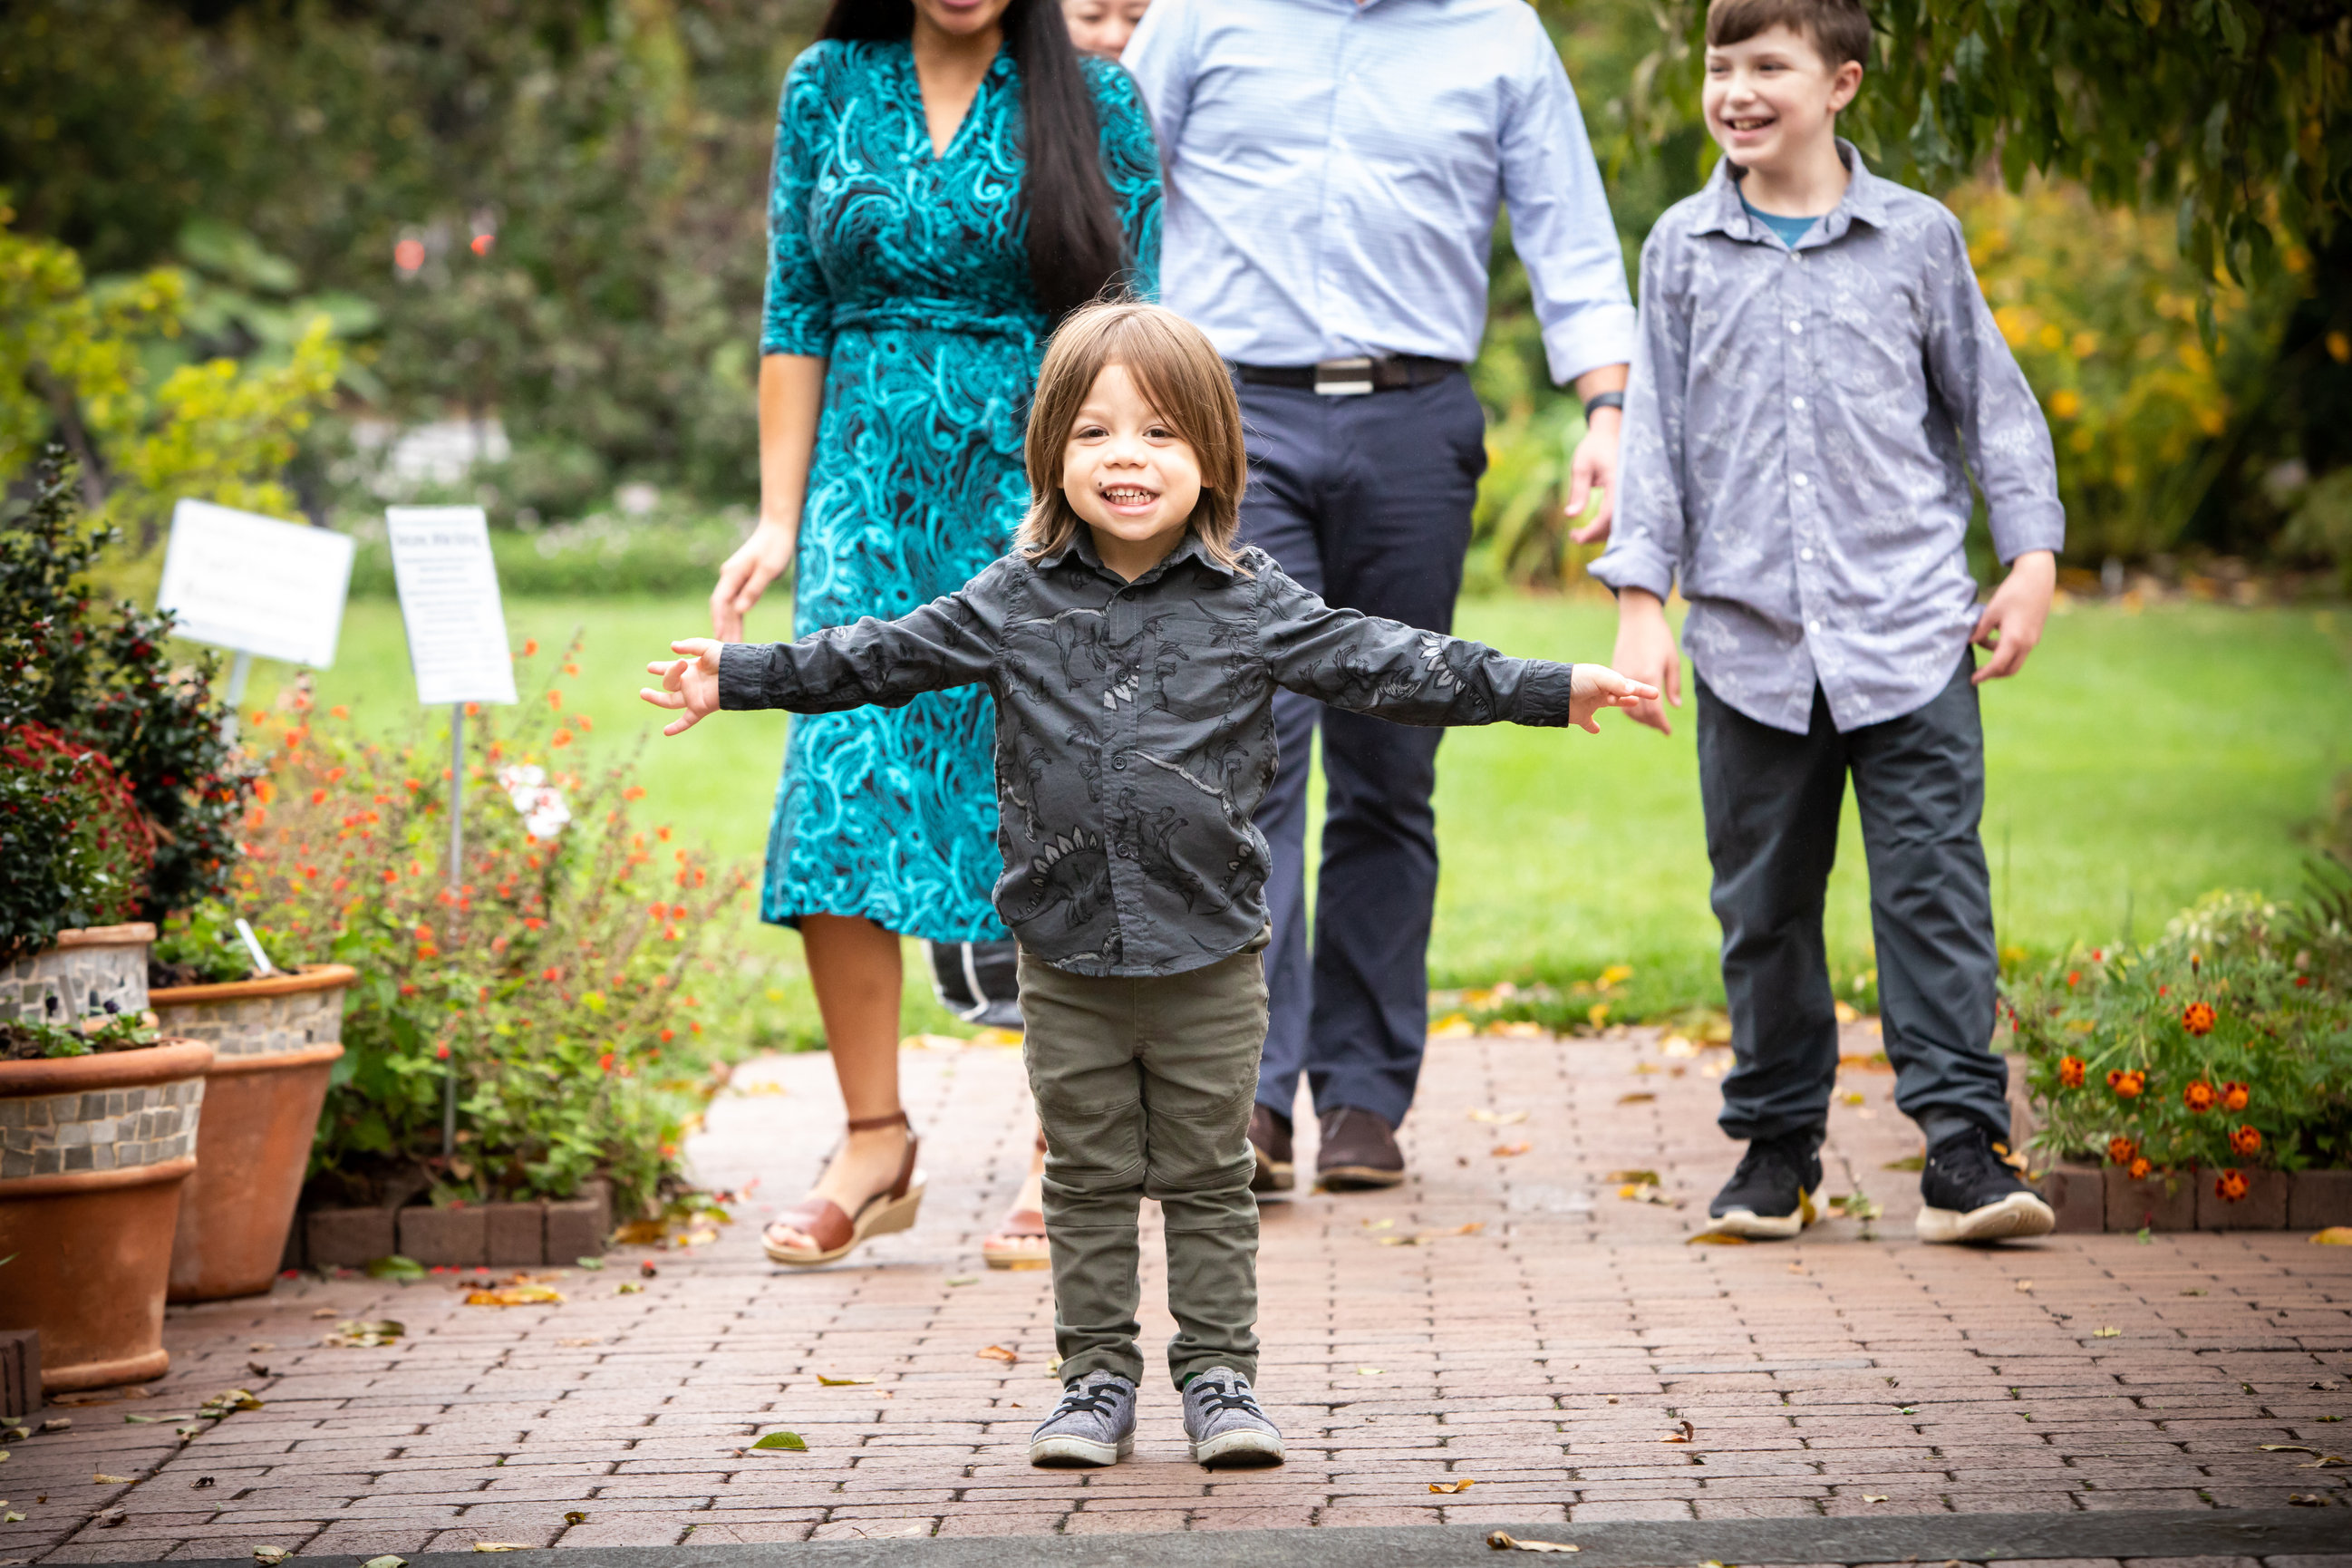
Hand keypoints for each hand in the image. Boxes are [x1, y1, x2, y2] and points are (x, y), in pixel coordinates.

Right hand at [640, 639, 725, 735]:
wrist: (738, 673)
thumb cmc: (725, 659)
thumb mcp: (707, 647)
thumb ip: (690, 645)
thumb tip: (673, 647)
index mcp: (692, 670)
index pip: (672, 670)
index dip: (661, 668)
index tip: (650, 668)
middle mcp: (691, 684)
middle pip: (669, 683)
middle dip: (662, 675)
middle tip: (651, 667)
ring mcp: (694, 697)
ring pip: (670, 701)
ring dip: (657, 698)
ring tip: (643, 693)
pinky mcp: (700, 708)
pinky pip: (687, 720)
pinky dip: (677, 727)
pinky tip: (666, 732)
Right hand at [710, 519, 795, 641]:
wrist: (777, 530)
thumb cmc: (775, 547)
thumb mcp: (768, 570)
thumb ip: (753, 590)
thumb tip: (740, 610)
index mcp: (732, 574)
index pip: (720, 601)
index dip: (718, 620)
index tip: (717, 638)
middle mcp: (729, 577)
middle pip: (722, 607)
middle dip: (723, 628)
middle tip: (723, 650)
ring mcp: (734, 579)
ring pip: (729, 606)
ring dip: (729, 625)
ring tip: (729, 646)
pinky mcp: (742, 581)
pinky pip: (736, 602)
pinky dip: (736, 617)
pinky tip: (736, 631)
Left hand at [1565, 405, 1620, 544]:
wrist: (1612, 432)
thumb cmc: (1594, 447)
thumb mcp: (1581, 466)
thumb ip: (1578, 490)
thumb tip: (1570, 515)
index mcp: (1619, 481)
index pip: (1609, 514)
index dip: (1593, 531)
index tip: (1575, 537)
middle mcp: (1631, 490)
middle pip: (1618, 524)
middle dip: (1596, 536)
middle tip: (1574, 537)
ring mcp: (1634, 494)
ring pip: (1622, 524)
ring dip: (1602, 534)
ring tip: (1578, 535)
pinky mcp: (1632, 497)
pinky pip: (1623, 517)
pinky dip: (1608, 527)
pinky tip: (1591, 528)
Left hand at [1569, 663, 1660, 733]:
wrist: (1553, 692)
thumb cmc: (1577, 680)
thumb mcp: (1599, 678)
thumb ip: (1616, 684)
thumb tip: (1632, 692)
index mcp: (1605, 680)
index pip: (1628, 685)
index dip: (1642, 689)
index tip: (1656, 693)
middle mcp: (1599, 690)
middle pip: (1622, 693)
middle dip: (1635, 694)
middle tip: (1652, 695)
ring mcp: (1590, 703)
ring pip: (1609, 703)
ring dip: (1621, 703)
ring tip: (1632, 704)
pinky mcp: (1581, 716)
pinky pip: (1589, 723)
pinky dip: (1592, 727)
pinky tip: (1597, 730)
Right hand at [1609, 587, 1683, 733]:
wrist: (1637, 619)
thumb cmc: (1659, 637)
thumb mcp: (1672, 660)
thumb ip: (1673, 685)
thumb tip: (1675, 706)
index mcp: (1649, 677)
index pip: (1653, 711)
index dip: (1661, 724)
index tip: (1668, 732)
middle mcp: (1631, 680)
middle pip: (1638, 713)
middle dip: (1650, 723)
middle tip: (1661, 727)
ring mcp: (1619, 676)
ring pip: (1624, 707)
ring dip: (1637, 718)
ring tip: (1650, 720)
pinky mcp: (1613, 672)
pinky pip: (1616, 697)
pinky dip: (1626, 707)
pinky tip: (1635, 707)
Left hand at [1970, 550, 2054, 683]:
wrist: (2037, 577)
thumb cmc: (2013, 592)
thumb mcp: (1991, 612)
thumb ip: (1980, 630)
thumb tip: (1971, 642)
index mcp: (2015, 640)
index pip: (1997, 665)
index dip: (1984, 674)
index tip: (1973, 680)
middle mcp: (2027, 643)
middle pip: (2010, 669)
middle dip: (1993, 673)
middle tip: (1978, 673)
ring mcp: (2033, 639)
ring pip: (2015, 659)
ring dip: (1998, 657)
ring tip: (1981, 641)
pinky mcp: (2035, 633)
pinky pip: (2020, 649)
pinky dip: (2006, 648)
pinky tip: (1994, 635)